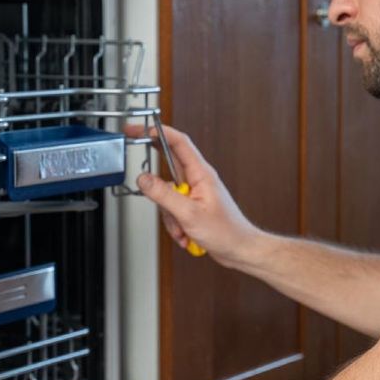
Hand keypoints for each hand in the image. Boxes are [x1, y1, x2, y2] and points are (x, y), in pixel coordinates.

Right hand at [123, 123, 261, 266]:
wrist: (239, 250)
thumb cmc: (227, 232)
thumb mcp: (189, 213)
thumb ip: (163, 194)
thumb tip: (143, 178)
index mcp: (201, 173)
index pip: (178, 143)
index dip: (159, 132)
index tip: (141, 129)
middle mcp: (198, 179)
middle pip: (168, 165)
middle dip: (155, 176)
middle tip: (140, 164)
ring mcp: (194, 193)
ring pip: (167, 194)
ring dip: (169, 214)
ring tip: (182, 227)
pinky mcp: (192, 206)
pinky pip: (172, 209)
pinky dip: (175, 223)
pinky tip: (185, 233)